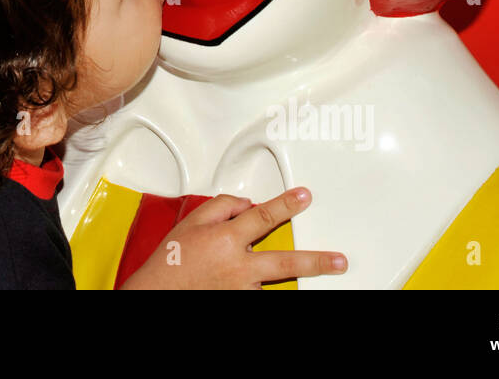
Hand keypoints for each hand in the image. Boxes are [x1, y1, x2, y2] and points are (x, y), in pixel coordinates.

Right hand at [119, 187, 347, 288]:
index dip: (287, 204)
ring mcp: (242, 288)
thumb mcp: (191, 222)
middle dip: (317, 261)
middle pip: (286, 262)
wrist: (159, 293)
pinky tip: (242, 280)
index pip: (264, 216)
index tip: (304, 196)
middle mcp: (239, 266)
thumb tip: (246, 204)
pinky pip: (257, 290)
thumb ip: (222, 207)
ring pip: (269, 277)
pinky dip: (255, 284)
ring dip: (273, 274)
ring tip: (270, 270)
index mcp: (227, 239)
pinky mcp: (241, 301)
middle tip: (339, 261)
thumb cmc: (171, 261)